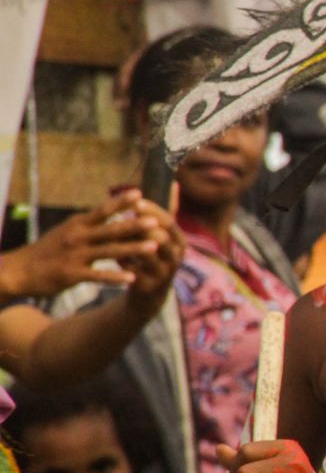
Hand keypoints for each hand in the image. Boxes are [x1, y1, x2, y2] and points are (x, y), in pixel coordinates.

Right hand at [0, 190, 165, 300]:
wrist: (20, 270)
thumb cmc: (48, 249)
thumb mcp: (67, 231)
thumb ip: (89, 224)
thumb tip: (109, 210)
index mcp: (78, 224)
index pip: (102, 210)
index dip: (121, 202)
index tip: (141, 194)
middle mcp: (78, 237)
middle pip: (111, 230)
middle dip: (135, 226)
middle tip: (156, 222)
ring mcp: (76, 255)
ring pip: (109, 251)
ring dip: (133, 249)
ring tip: (154, 248)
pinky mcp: (73, 274)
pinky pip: (98, 276)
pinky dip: (116, 277)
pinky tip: (133, 278)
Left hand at [121, 199, 184, 311]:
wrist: (149, 294)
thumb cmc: (152, 257)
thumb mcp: (161, 236)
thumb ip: (164, 213)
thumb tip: (173, 184)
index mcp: (179, 242)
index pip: (168, 221)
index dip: (152, 211)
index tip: (135, 202)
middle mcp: (176, 257)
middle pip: (161, 236)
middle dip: (142, 225)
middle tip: (125, 215)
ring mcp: (164, 273)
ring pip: (148, 253)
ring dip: (131, 242)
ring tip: (116, 233)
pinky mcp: (149, 286)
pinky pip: (133, 269)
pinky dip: (122, 260)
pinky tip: (112, 254)